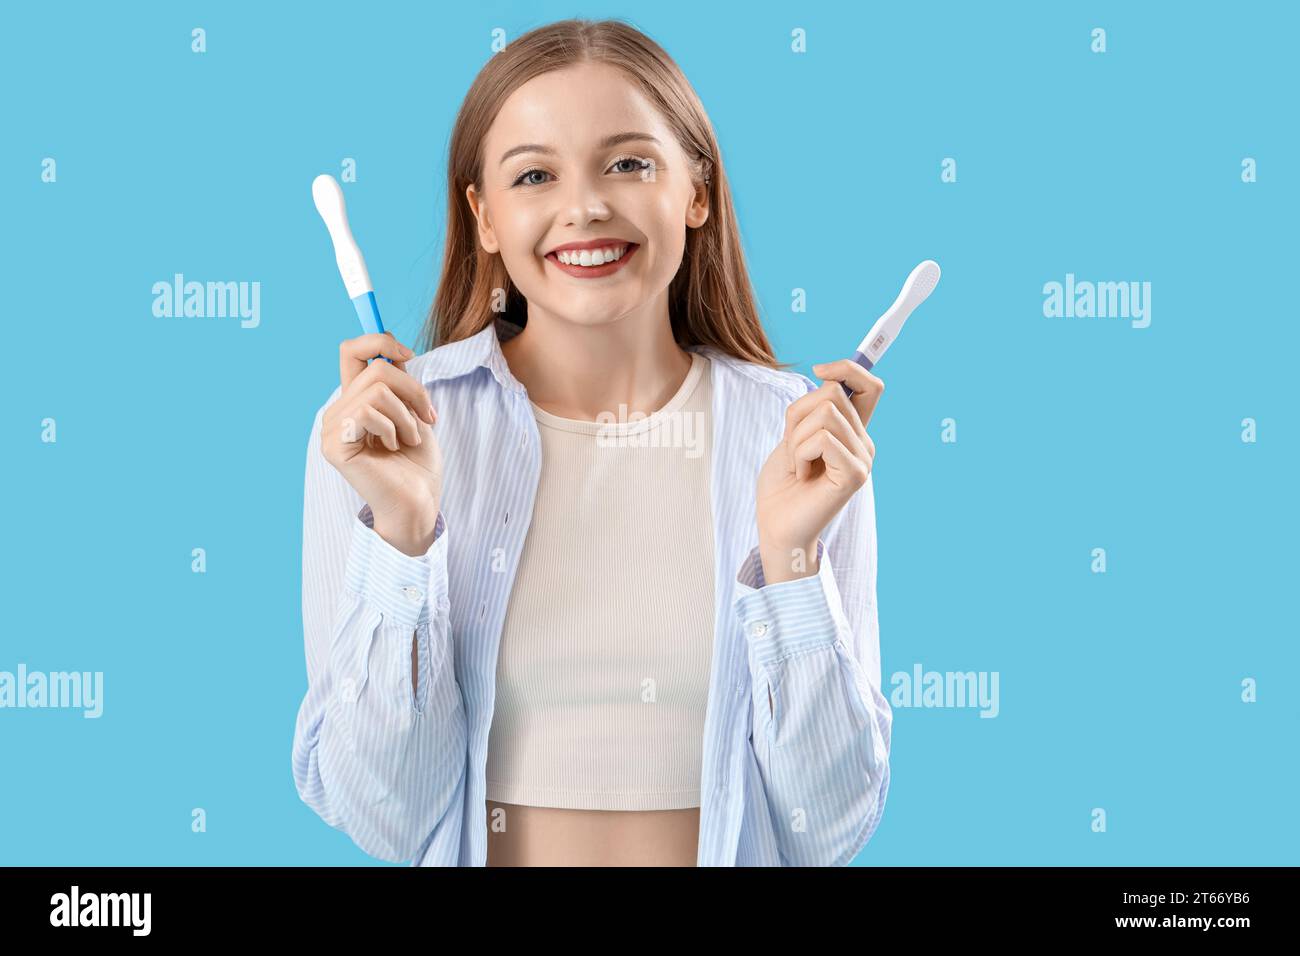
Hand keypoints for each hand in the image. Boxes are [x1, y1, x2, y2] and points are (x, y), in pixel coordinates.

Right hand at [321, 332, 441, 555]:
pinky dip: (392, 427)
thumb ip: (398, 382)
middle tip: (428, 417)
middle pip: (375, 366)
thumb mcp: (413, 412)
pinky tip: (394, 447)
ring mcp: (331, 429)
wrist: (419, 502)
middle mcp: (338, 411)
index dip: (378, 340)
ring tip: (410, 438)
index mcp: (354, 401)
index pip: (351, 351)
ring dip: (406, 414)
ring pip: (376, 389)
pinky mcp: (334, 446)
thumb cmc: (418, 465)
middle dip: (412, 388)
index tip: (409, 355)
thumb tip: (393, 347)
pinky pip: (367, 412)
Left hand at [754, 359, 882, 583]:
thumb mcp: (794, 434)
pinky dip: (800, 454)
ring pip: (825, 413)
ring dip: (797, 437)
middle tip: (793, 448)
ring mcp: (863, 459)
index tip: (820, 369)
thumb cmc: (782, 483)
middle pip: (834, 393)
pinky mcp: (855, 475)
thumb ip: (813, 409)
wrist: (776, 524)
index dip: (848, 368)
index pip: (870, 386)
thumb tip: (829, 374)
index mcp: (852, 431)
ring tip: (798, 464)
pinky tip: (801, 475)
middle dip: (799, 414)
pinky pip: (822, 439)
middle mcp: (864, 443)